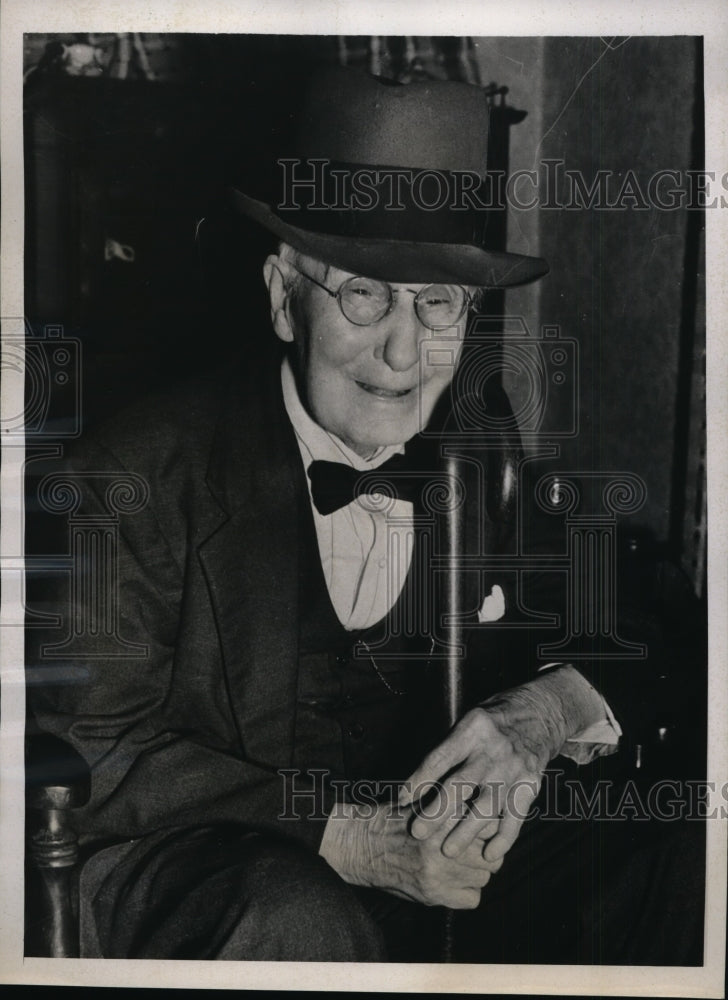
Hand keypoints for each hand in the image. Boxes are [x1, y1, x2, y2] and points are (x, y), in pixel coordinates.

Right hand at [319, 800, 502, 908]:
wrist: (361, 845)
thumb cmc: (394, 819)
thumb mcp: (423, 801)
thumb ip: (454, 804)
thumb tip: (486, 809)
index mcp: (443, 816)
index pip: (489, 825)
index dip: (489, 827)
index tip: (483, 829)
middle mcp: (443, 844)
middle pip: (491, 854)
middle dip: (485, 852)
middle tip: (475, 850)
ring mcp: (439, 872)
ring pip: (484, 877)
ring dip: (477, 872)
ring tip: (462, 865)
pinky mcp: (433, 894)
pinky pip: (472, 899)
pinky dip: (467, 892)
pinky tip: (455, 882)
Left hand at [399, 701, 550, 866]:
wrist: (540, 712)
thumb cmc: (494, 721)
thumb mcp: (469, 721)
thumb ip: (449, 750)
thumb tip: (418, 786)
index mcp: (472, 729)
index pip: (440, 758)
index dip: (419, 780)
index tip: (402, 801)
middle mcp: (493, 749)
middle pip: (460, 784)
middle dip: (437, 811)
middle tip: (417, 832)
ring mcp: (513, 768)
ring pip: (486, 806)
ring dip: (466, 831)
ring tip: (448, 851)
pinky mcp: (531, 784)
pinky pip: (516, 817)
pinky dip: (504, 838)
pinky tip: (490, 854)